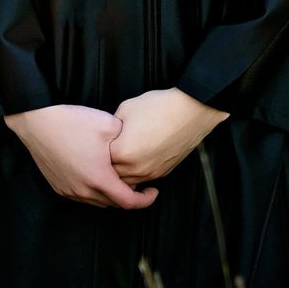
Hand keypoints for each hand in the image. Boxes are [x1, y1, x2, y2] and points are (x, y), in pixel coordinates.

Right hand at [4, 104, 160, 209]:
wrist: (37, 121)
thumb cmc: (72, 122)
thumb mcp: (109, 124)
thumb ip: (128, 138)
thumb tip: (136, 144)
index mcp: (99, 179)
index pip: (128, 202)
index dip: (145, 200)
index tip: (154, 191)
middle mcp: (83, 191)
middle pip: (113, 203)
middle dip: (129, 196)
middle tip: (139, 183)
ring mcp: (69, 190)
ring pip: (97, 201)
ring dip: (110, 194)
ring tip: (119, 179)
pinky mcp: (58, 186)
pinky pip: (82, 196)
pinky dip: (94, 191)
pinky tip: (97, 176)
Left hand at [108, 88, 230, 185]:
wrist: (190, 111)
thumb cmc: (159, 107)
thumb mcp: (126, 109)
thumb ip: (112, 127)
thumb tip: (108, 135)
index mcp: (122, 153)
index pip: (100, 160)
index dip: (99, 150)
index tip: (98, 143)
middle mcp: (136, 168)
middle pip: (112, 175)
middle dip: (108, 165)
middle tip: (106, 152)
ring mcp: (150, 172)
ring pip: (128, 181)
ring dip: (123, 171)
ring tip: (122, 156)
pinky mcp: (162, 172)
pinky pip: (143, 179)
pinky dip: (137, 172)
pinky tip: (137, 157)